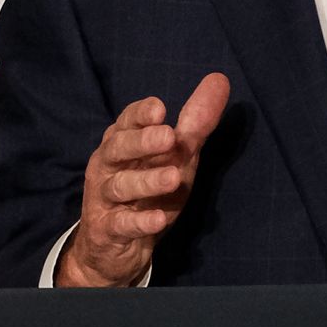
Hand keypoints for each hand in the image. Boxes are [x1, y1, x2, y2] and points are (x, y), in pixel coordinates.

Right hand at [53, 73, 229, 287]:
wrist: (116, 247)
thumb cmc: (148, 190)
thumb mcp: (176, 156)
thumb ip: (196, 122)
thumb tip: (220, 80)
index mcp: (122, 142)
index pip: (127, 121)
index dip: (141, 114)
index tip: (161, 108)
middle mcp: (108, 166)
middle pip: (118, 148)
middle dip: (142, 141)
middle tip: (168, 137)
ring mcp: (105, 198)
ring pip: (120, 186)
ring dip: (147, 181)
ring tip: (173, 177)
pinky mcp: (108, 230)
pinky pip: (122, 224)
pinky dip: (140, 221)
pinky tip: (158, 219)